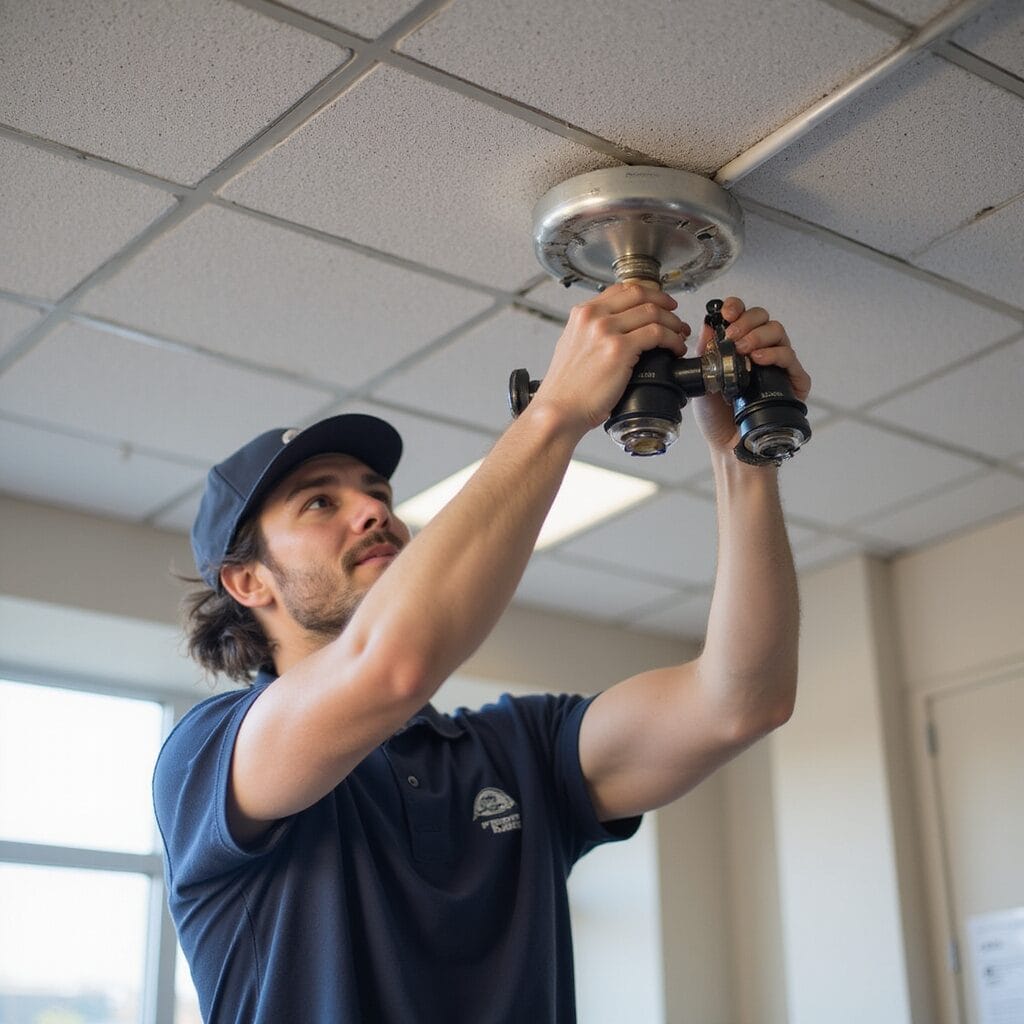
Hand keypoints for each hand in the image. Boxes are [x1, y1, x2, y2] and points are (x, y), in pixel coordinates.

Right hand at [533, 282, 690, 435]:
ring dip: (673, 323)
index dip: (648, 294)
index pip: (622, 289)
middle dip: (665, 304)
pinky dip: (672, 340)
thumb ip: (591, 332)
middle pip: (641, 295)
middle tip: (676, 317)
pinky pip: (657, 334)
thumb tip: (616, 330)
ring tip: (680, 336)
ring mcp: (606, 330)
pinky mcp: (619, 349)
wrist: (559, 409)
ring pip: (653, 313)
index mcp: (582, 314)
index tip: (660, 304)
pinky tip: (675, 349)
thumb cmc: (566, 388)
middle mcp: (593, 317)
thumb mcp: (572, 347)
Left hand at [691, 297, 810, 454]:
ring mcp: (780, 366)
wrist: (729, 447)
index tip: (726, 313)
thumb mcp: (702, 382)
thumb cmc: (717, 418)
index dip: (736, 308)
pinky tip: (759, 359)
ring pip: (778, 332)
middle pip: (763, 318)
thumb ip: (704, 353)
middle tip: (732, 335)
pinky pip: (790, 357)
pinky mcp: (795, 382)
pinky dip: (774, 353)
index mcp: (739, 348)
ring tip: (743, 349)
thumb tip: (705, 324)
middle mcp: (761, 352)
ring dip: (758, 335)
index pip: (743, 317)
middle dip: (746, 321)